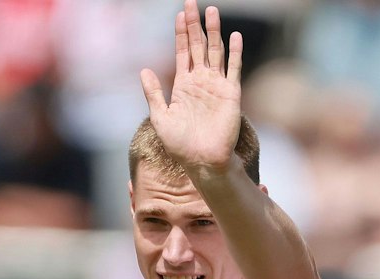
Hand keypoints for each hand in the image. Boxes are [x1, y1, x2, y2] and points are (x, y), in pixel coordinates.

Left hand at [139, 1, 244, 176]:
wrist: (202, 161)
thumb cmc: (180, 144)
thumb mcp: (160, 117)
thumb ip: (153, 93)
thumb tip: (144, 69)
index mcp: (183, 85)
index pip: (183, 52)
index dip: (181, 33)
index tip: (179, 14)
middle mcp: (201, 82)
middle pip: (198, 46)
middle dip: (195, 25)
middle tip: (192, 3)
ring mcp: (217, 86)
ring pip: (216, 52)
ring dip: (214, 32)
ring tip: (212, 11)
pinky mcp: (231, 94)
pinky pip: (234, 69)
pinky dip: (235, 52)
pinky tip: (235, 36)